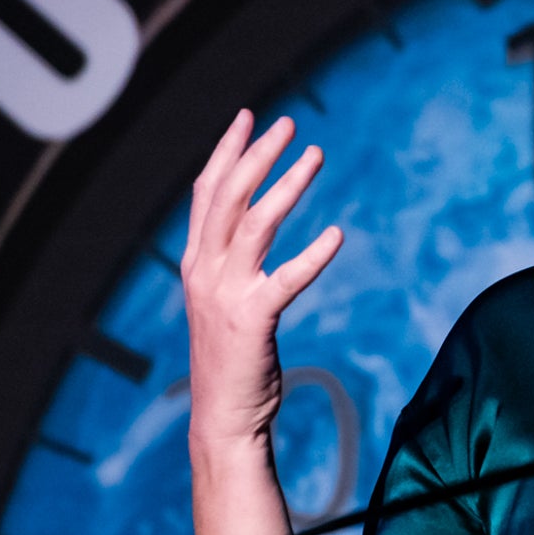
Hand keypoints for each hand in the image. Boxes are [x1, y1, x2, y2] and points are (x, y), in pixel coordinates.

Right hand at [180, 110, 344, 457]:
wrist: (223, 416)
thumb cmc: (230, 358)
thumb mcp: (220, 299)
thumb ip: (228, 262)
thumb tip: (250, 223)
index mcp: (195, 262)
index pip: (207, 193)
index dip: (227, 152)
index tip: (248, 117)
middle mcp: (204, 271)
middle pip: (228, 196)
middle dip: (257, 154)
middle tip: (288, 125)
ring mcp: (225, 295)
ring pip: (255, 223)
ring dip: (287, 185)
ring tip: (316, 156)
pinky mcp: (252, 320)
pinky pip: (287, 278)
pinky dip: (314, 254)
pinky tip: (338, 235)